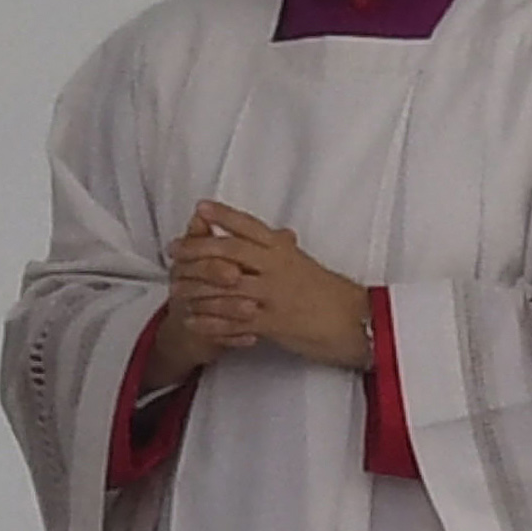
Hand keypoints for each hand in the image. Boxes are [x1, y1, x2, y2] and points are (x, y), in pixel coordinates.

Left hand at [162, 199, 371, 371]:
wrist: (357, 323)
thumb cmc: (330, 294)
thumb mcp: (306, 264)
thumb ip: (286, 251)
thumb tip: (279, 235)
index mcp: (285, 251)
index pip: (250, 228)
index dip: (224, 216)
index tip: (200, 207)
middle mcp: (278, 268)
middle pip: (230, 251)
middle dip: (197, 249)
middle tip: (174, 249)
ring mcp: (274, 294)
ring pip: (226, 285)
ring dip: (196, 287)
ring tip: (174, 288)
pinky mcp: (273, 322)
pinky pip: (233, 320)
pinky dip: (209, 321)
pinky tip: (191, 320)